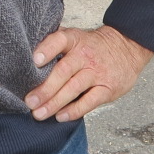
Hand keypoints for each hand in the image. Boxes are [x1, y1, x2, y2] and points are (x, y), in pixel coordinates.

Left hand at [25, 25, 153, 121]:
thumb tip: (26, 55)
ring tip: (39, 114)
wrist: (127, 47)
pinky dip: (74, 110)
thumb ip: (55, 43)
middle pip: (63, 71)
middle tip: (30, 102)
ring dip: (55, 103)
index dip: (47, 49)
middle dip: (45, 89)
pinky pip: (89, 101)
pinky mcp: (107, 88)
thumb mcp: (76, 37)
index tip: (34, 60)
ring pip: (73, 88)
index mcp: (75, 39)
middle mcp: (85, 55)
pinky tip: (60, 116)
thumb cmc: (93, 46)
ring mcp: (97, 72)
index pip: (59, 40)